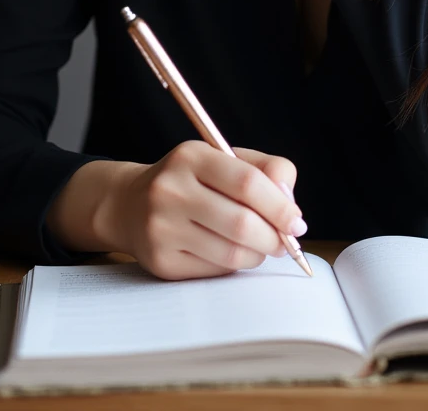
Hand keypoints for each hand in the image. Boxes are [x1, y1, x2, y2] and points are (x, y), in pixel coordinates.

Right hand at [112, 141, 307, 280]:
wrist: (130, 204)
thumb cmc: (192, 180)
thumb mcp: (225, 159)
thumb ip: (267, 171)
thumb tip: (291, 206)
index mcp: (191, 157)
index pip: (247, 183)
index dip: (280, 206)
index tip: (297, 222)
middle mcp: (170, 190)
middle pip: (241, 223)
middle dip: (274, 238)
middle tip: (285, 241)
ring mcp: (161, 228)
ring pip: (231, 253)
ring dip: (258, 254)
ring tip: (261, 246)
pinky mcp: (160, 261)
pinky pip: (214, 271)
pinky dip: (235, 265)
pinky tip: (232, 252)